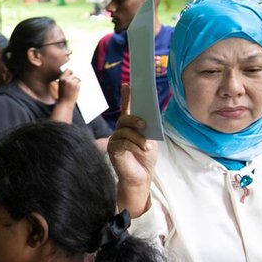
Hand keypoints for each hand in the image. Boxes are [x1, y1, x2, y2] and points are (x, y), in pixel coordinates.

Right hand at [53, 69, 80, 105]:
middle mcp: (66, 79)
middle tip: (72, 85)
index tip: (72, 74)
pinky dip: (78, 87)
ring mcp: (72, 82)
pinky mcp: (76, 85)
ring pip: (77, 79)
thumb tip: (72, 74)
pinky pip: (79, 84)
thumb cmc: (63, 95)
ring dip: (76, 83)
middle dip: (74, 79)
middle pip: (74, 75)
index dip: (71, 72)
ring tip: (72, 89)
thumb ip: (65, 80)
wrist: (65, 102)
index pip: (68, 70)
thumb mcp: (61, 85)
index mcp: (61, 79)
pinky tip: (74, 91)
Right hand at [107, 84, 156, 216]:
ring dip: (138, 137)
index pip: (127, 108)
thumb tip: (145, 120)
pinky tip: (141, 150)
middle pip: (124, 117)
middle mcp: (119, 131)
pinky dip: (134, 145)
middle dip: (135, 119)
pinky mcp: (112, 149)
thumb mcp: (149, 140)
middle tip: (144, 124)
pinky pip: (123, 141)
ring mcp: (114, 140)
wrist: (140, 177)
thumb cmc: (144, 159)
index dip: (127, 96)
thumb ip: (145, 130)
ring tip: (146, 146)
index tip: (127, 84)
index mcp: (129, 127)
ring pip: (124, 130)